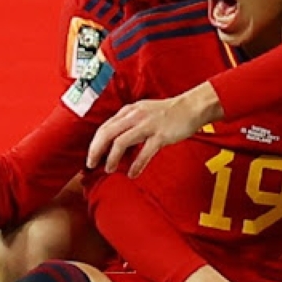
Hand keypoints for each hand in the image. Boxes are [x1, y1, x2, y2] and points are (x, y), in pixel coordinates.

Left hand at [86, 82, 221, 177]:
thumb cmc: (167, 112)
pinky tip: (133, 174)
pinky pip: (144, 152)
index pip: (104, 127)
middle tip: (91, 164)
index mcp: (129, 111)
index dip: (94, 143)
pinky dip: (136, 165)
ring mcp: (147, 125)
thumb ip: (128, 123)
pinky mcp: (160, 135)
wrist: (191, 107)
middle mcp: (135, 116)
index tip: (91, 156)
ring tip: (109, 169)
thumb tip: (114, 141)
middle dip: (96, 150)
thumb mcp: (143, 112)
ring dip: (112, 158)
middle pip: (107, 133)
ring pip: (121, 142)